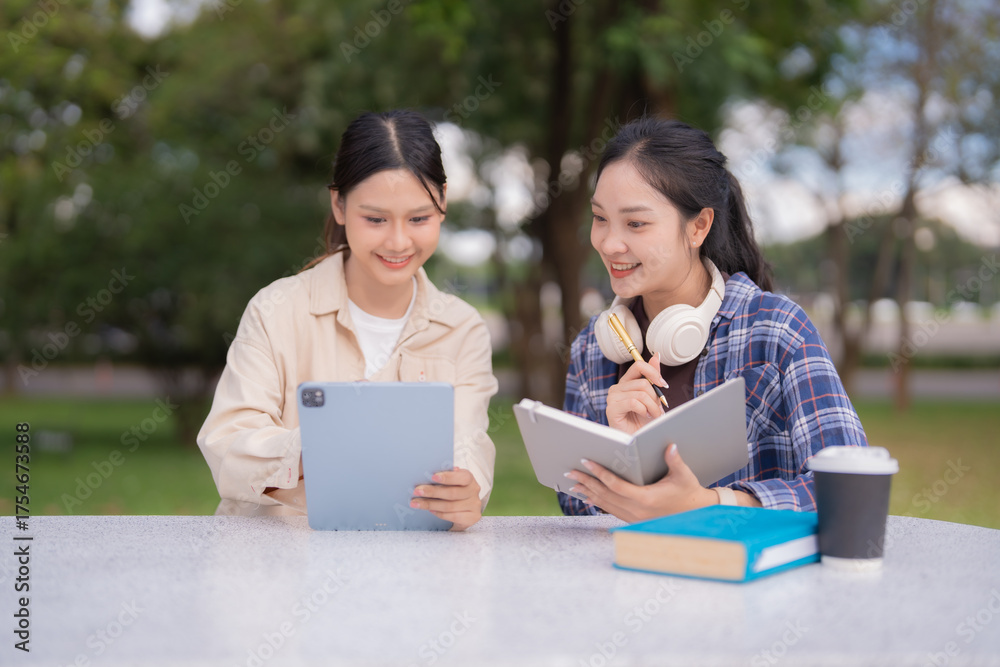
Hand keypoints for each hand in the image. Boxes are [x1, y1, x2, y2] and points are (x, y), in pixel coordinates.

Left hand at [411, 467, 481, 530]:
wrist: (464, 509)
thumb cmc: (453, 490)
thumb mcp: (450, 481)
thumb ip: (443, 477)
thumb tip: (427, 474)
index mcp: (469, 478)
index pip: (461, 477)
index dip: (447, 477)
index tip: (432, 477)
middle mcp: (474, 490)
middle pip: (452, 493)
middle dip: (432, 492)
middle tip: (417, 491)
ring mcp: (474, 505)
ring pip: (450, 506)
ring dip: (431, 504)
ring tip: (417, 503)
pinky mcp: (473, 517)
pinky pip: (453, 516)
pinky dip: (440, 514)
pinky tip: (430, 511)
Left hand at [564, 443, 716, 522]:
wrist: (694, 514)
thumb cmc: (688, 492)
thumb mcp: (684, 476)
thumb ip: (675, 460)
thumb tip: (670, 446)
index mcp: (646, 499)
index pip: (616, 484)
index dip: (599, 473)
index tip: (586, 461)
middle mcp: (637, 511)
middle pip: (605, 495)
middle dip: (586, 482)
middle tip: (570, 471)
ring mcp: (634, 517)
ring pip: (605, 504)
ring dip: (588, 492)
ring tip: (573, 482)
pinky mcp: (633, 519)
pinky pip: (611, 510)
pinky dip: (598, 501)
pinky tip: (587, 496)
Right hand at [606, 352, 666, 433]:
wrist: (638, 441)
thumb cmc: (644, 422)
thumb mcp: (653, 397)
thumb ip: (652, 377)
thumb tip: (656, 356)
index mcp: (626, 383)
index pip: (638, 366)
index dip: (653, 372)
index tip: (663, 384)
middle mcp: (617, 388)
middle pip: (643, 383)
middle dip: (656, 398)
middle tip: (659, 410)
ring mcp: (613, 398)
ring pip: (640, 393)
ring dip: (652, 407)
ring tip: (653, 415)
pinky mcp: (612, 409)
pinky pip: (633, 402)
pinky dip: (644, 410)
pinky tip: (644, 416)